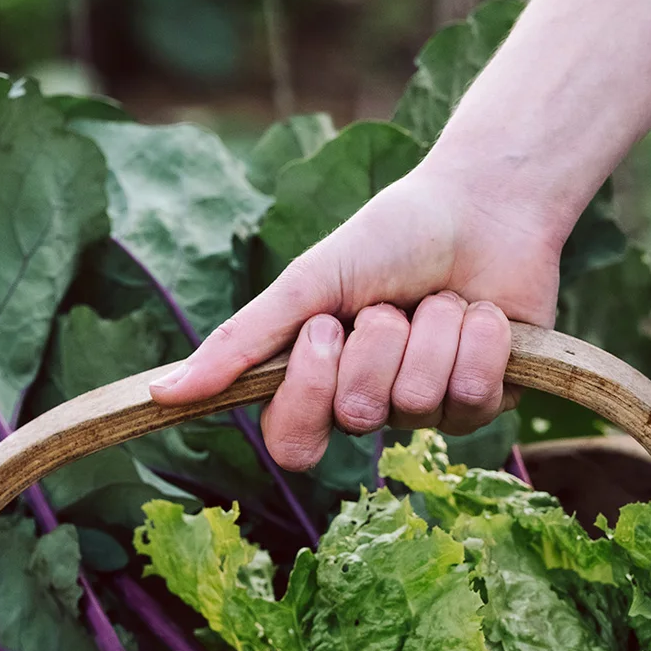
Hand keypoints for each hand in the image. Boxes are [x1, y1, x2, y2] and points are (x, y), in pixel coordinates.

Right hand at [149, 161, 566, 469]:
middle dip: (377, 341)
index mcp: (323, 383)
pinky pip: (473, 396)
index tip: (325, 329)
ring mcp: (431, 409)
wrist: (480, 206)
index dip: (309, 393)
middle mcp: (374, 405)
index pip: (294, 444)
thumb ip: (241, 342)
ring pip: (420, 402)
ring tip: (440, 297)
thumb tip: (161, 394)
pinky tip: (480, 311)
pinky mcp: (489, 401)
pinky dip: (476, 339)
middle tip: (391, 303)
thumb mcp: (308, 283)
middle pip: (359, 415)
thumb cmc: (390, 238)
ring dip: (431, 331)